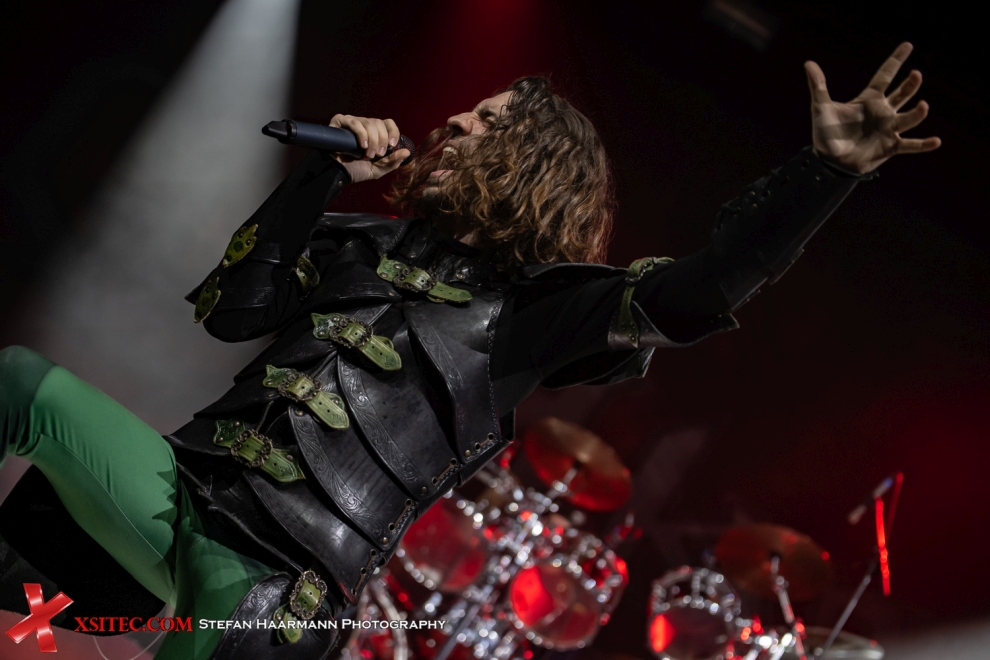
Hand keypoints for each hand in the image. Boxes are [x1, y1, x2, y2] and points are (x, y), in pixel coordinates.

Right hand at [329, 114, 411, 183]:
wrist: (338, 174)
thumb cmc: (356, 170)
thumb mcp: (378, 169)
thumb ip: (392, 162)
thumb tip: (407, 151)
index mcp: (374, 133)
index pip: (388, 123)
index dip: (393, 132)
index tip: (392, 145)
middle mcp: (364, 125)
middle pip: (378, 123)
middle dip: (381, 140)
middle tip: (377, 155)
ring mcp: (352, 122)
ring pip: (368, 122)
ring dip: (372, 140)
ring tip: (367, 154)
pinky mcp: (339, 122)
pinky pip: (353, 122)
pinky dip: (361, 133)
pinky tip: (362, 145)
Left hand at [805, 42, 940, 173]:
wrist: (829, 162)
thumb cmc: (825, 134)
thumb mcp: (820, 108)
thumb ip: (818, 86)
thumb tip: (808, 63)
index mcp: (869, 100)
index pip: (885, 75)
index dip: (896, 60)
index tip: (908, 45)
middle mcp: (883, 112)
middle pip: (902, 93)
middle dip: (911, 85)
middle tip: (916, 75)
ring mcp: (889, 129)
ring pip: (909, 117)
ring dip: (918, 112)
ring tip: (924, 106)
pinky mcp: (891, 147)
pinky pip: (911, 145)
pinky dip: (923, 144)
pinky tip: (936, 141)